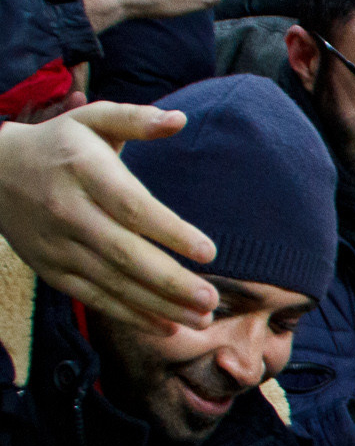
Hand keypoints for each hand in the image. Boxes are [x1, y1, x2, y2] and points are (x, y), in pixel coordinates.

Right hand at [0, 104, 217, 331]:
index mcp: (84, 172)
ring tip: (201, 319)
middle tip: (212, 299)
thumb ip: (135, 119)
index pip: (131, 208)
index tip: (208, 252)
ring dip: (159, 306)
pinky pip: (94, 297)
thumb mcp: (92, 120)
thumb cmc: (59, 144)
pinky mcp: (52, 269)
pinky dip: (129, 315)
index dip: (170, 232)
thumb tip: (179, 119)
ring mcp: (58, 246)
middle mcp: (68, 212)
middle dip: (170, 282)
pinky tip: (165, 326)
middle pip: (124, 254)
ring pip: (112, 282)